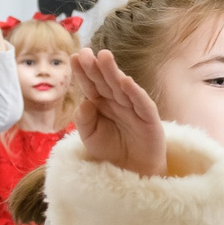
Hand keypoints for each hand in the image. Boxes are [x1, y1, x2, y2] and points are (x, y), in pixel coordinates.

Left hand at [66, 48, 166, 177]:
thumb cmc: (110, 151)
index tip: (74, 57)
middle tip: (86, 52)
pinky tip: (125, 81)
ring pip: (122, 87)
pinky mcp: (149, 118)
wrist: (133, 172)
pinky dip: (135, 92)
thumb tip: (84, 102)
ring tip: (104, 57)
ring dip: (113, 72)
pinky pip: (141, 103)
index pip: (90, 85)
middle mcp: (116, 101)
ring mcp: (133, 107)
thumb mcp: (90, 137)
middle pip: (105, 81)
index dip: (83, 72)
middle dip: (96, 67)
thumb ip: (84, 120)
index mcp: (100, 103)